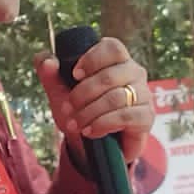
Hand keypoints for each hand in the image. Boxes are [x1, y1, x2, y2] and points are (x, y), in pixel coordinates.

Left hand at [35, 38, 153, 163]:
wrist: (96, 146)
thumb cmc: (82, 112)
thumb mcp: (61, 95)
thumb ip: (51, 76)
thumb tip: (46, 60)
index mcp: (116, 61)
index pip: (113, 48)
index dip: (93, 58)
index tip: (75, 74)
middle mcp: (134, 73)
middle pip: (111, 75)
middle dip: (84, 94)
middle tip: (68, 108)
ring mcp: (143, 94)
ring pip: (117, 97)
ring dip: (90, 112)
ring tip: (75, 124)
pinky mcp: (146, 116)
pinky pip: (126, 116)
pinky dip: (103, 124)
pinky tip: (90, 131)